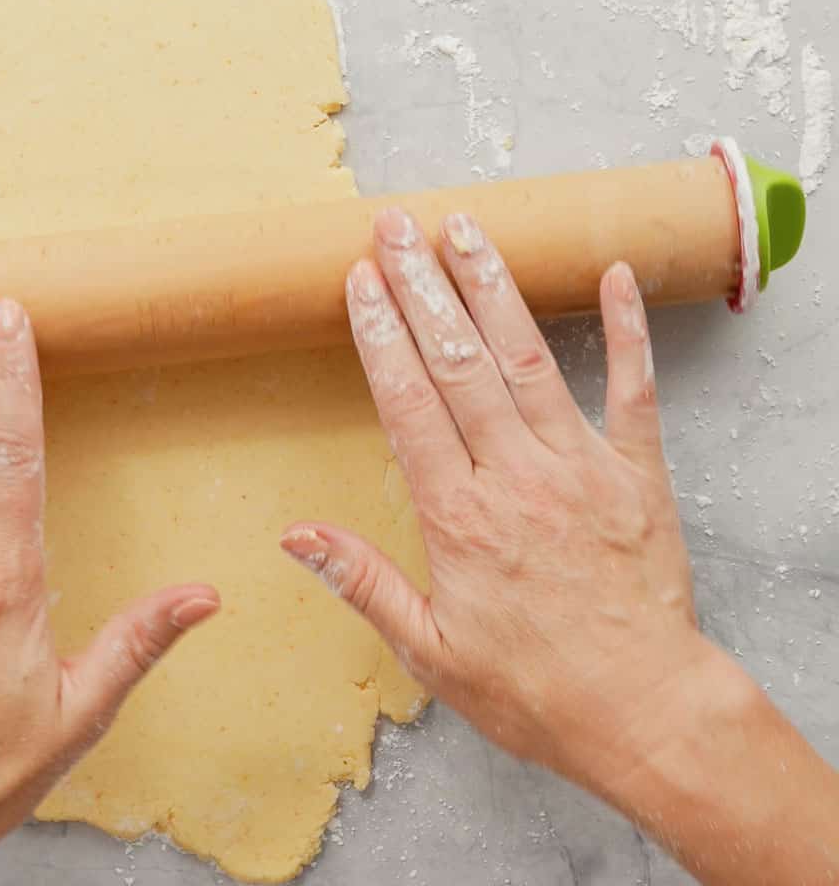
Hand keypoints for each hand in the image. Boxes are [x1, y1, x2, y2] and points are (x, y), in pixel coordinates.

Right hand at [280, 208, 707, 788]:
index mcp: (460, 515)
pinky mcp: (637, 472)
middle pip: (458, 361)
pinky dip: (626, 329)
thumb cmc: (534, 689)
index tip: (361, 279)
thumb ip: (362, 581)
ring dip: (492, 288)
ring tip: (464, 229)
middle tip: (396, 227)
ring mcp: (580, 466)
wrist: (645, 713)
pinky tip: (614, 275)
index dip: (381, 332)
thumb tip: (295, 534)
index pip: (408, 400)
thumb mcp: (430, 650)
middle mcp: (515, 475)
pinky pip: (634, 387)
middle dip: (422, 285)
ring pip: (527, 357)